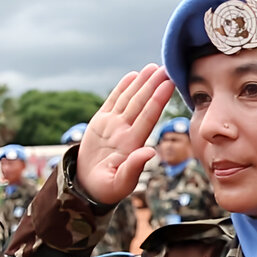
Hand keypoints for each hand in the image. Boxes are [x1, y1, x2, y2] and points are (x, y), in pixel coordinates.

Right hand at [77, 64, 174, 204]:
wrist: (88, 186)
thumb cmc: (106, 188)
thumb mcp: (119, 183)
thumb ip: (134, 168)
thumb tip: (151, 152)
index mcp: (132, 144)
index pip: (148, 117)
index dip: (158, 100)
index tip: (168, 84)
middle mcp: (126, 131)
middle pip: (142, 104)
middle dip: (153, 85)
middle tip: (165, 68)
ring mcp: (114, 125)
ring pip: (130, 99)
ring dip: (142, 83)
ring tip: (152, 67)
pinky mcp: (102, 123)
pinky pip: (114, 102)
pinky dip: (123, 88)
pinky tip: (133, 76)